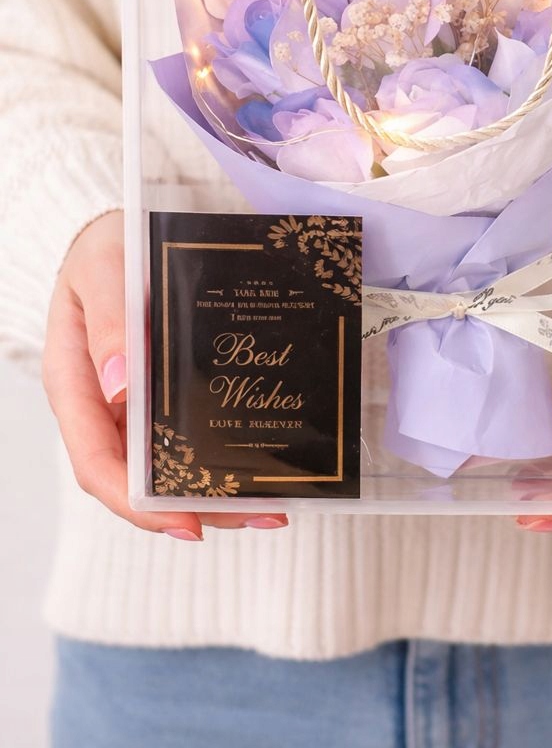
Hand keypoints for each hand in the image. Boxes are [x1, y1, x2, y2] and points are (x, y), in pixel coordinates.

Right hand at [42, 211, 288, 540]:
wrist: (120, 232)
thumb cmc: (105, 247)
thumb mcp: (104, 268)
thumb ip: (110, 319)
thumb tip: (119, 385)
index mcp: (74, 383)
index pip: (97, 463)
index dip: (139, 502)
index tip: (187, 523)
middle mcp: (100, 406)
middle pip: (138, 479)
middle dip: (196, 507)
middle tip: (262, 513)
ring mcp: (129, 405)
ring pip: (166, 466)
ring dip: (216, 493)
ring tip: (274, 504)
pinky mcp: (158, 396)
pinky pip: (184, 437)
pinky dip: (218, 457)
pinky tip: (259, 465)